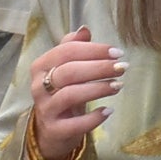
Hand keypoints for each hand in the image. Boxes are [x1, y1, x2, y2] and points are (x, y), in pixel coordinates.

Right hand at [26, 27, 123, 159]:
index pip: (67, 51)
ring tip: (118, 86)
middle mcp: (38, 86)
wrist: (51, 130)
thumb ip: (73, 47)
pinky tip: (109, 111)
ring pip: (70, 95)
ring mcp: (45, 109)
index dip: (93, 50)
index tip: (117, 52)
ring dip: (98, 89)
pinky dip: (93, 118)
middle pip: (69, 72)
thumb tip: (84, 29)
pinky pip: (74, 124)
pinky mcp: (54, 130)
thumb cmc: (62, 92)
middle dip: (99, 68)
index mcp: (41, 66)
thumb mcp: (65, 68)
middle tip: (122, 67)